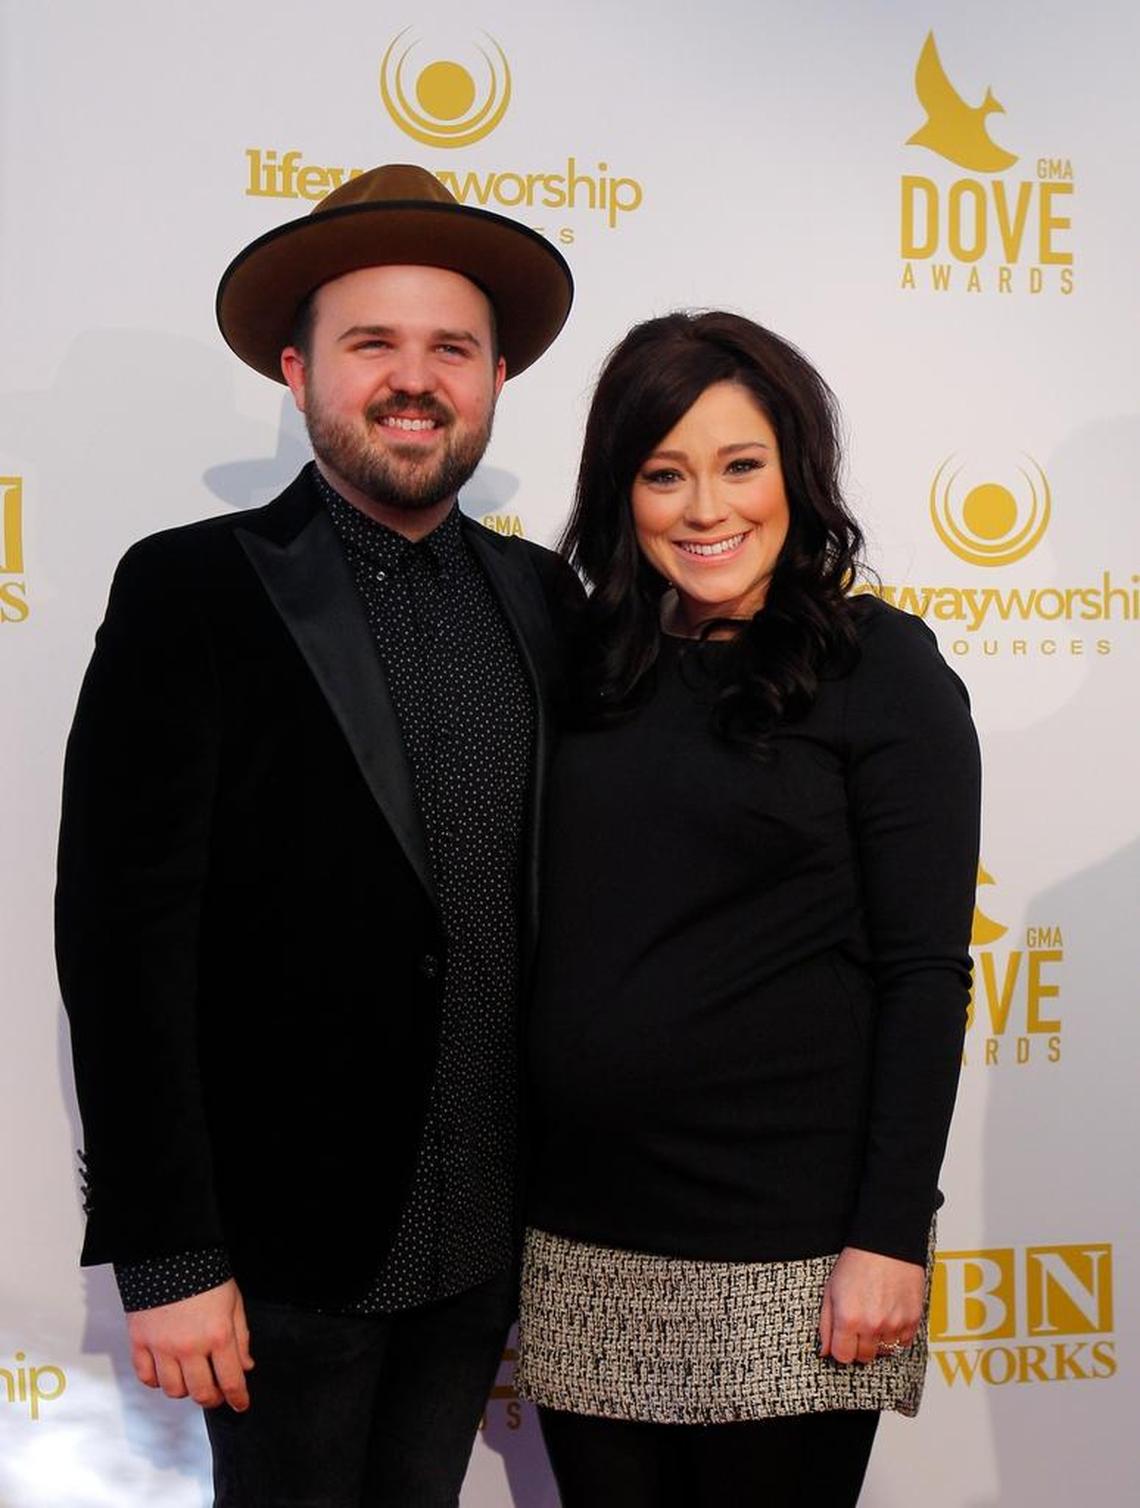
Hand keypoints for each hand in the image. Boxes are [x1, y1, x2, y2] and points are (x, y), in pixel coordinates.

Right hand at [126, 1279, 253, 1409]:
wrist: (168, 1253)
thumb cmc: (206, 1275)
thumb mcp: (234, 1302)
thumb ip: (241, 1337)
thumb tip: (246, 1366)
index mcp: (218, 1335)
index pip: (231, 1380)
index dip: (238, 1398)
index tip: (241, 1405)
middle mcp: (189, 1347)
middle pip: (201, 1393)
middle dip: (213, 1398)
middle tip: (217, 1393)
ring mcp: (162, 1347)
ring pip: (173, 1390)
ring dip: (185, 1390)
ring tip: (192, 1378)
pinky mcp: (139, 1342)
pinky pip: (146, 1378)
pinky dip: (156, 1381)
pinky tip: (166, 1371)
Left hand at [818, 1246, 924, 1364]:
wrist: (886, 1244)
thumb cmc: (857, 1262)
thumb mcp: (830, 1290)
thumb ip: (826, 1325)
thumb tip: (825, 1351)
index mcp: (848, 1318)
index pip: (842, 1356)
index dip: (841, 1348)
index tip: (842, 1340)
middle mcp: (872, 1325)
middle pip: (864, 1357)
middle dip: (858, 1346)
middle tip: (858, 1326)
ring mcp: (894, 1324)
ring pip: (884, 1352)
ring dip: (878, 1341)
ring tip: (874, 1317)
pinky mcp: (912, 1320)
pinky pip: (903, 1344)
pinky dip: (896, 1336)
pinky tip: (889, 1318)